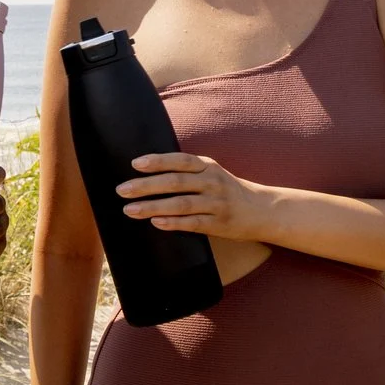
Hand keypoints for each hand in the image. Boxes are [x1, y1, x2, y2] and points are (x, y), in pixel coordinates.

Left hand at [116, 152, 268, 239]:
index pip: (180, 161)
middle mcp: (212, 182)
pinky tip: (156, 223)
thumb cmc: (229, 191)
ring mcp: (216, 203)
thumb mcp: (212, 173)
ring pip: (181, 204)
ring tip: (130, 210)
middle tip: (122, 190)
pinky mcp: (219, 223)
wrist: (262, 210)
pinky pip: (193, 223)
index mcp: (208, 167)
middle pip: (175, 182)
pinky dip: (174, 223)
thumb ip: (188, 172)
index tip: (135, 164)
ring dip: (153, 206)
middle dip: (146, 186)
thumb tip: (149, 173)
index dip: (158, 161)